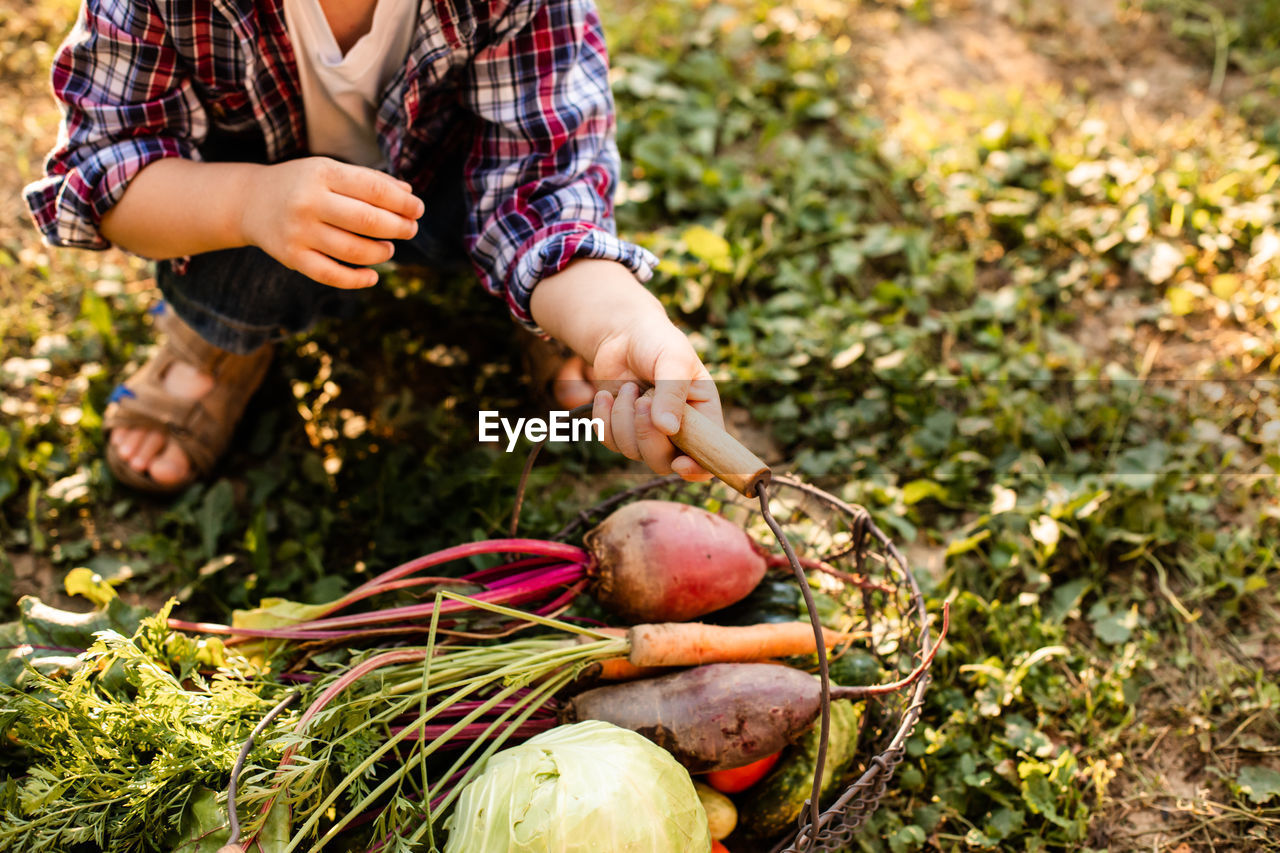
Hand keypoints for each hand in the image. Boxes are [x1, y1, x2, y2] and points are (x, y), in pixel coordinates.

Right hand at [240, 157, 423, 288]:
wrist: (250, 201)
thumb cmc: (303, 185)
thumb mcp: (331, 171)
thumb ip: (369, 180)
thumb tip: (409, 195)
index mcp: (322, 174)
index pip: (373, 189)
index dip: (402, 202)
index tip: (418, 210)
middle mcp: (308, 202)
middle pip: (367, 221)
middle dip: (398, 227)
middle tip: (411, 230)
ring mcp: (298, 232)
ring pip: (353, 250)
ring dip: (381, 252)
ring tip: (389, 248)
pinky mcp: (292, 257)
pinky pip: (331, 275)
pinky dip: (357, 279)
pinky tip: (372, 275)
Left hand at [528, 259, 722, 480]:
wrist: (624, 334)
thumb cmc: (658, 342)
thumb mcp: (673, 360)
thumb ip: (672, 394)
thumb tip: (667, 429)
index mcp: (703, 416)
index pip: (708, 457)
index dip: (697, 470)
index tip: (680, 464)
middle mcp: (678, 431)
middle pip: (663, 462)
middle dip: (647, 434)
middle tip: (642, 399)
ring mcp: (648, 433)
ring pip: (632, 451)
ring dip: (624, 418)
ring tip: (628, 388)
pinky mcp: (621, 429)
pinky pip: (609, 441)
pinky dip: (604, 419)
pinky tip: (606, 395)